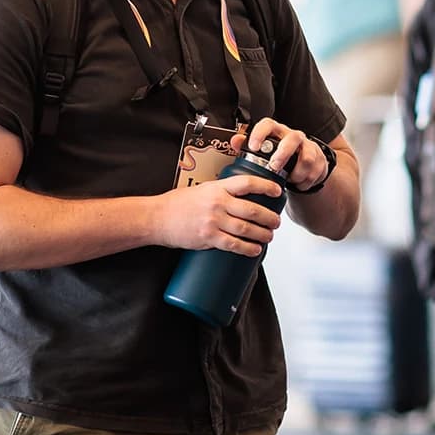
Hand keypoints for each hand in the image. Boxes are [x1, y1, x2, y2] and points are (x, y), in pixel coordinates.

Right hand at [152, 174, 284, 256]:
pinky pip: (233, 245)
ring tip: (269, 236)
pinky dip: (248, 248)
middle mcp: (217, 203)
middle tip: (276, 222)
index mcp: (216, 188)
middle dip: (269, 217)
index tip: (278, 191)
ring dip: (262, 234)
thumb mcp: (200, 189)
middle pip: (252, 209)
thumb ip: (219, 192)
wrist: (157, 218)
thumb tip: (238, 197)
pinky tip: (255, 250)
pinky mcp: (208, 238)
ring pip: (246, 229)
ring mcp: (213, 221)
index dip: (266, 187)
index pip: (247, 183)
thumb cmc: (176, 204)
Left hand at [235, 118, 329, 191]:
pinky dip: (305, 182)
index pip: (268, 124)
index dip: (260, 133)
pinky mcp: (320, 159)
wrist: (303, 165)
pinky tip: (299, 184)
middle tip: (274, 167)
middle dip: (283, 154)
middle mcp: (294, 136)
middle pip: (293, 139)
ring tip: (290, 180)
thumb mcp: (263, 152)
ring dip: (297, 173)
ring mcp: (308, 147)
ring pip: (307, 158)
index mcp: (277, 132)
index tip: (253, 147)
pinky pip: (314, 171)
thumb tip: (234, 141)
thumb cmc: (279, 157)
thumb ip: (247, 146)